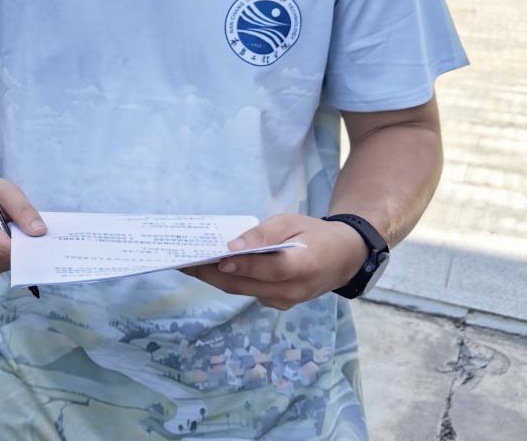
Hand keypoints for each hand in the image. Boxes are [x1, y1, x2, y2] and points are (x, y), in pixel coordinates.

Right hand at [0, 175, 46, 274]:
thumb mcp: (6, 190)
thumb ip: (22, 209)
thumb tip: (39, 232)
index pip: (0, 246)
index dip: (22, 245)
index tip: (39, 240)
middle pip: (3, 257)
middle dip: (20, 246)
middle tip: (27, 230)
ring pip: (4, 263)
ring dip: (14, 251)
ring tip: (11, 231)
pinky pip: (1, 266)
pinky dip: (8, 255)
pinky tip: (5, 239)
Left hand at [179, 214, 369, 309]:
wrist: (342, 258)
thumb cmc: (314, 234)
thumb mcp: (291, 222)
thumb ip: (263, 234)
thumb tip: (233, 246)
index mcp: (304, 265)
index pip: (270, 269)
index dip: (244, 266)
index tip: (217, 259)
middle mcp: (294, 290)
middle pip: (247, 285)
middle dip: (212, 274)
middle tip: (183, 261)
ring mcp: (286, 301)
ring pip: (243, 291)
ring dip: (215, 279)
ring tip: (188, 264)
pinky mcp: (279, 303)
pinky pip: (249, 292)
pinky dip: (229, 280)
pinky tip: (210, 268)